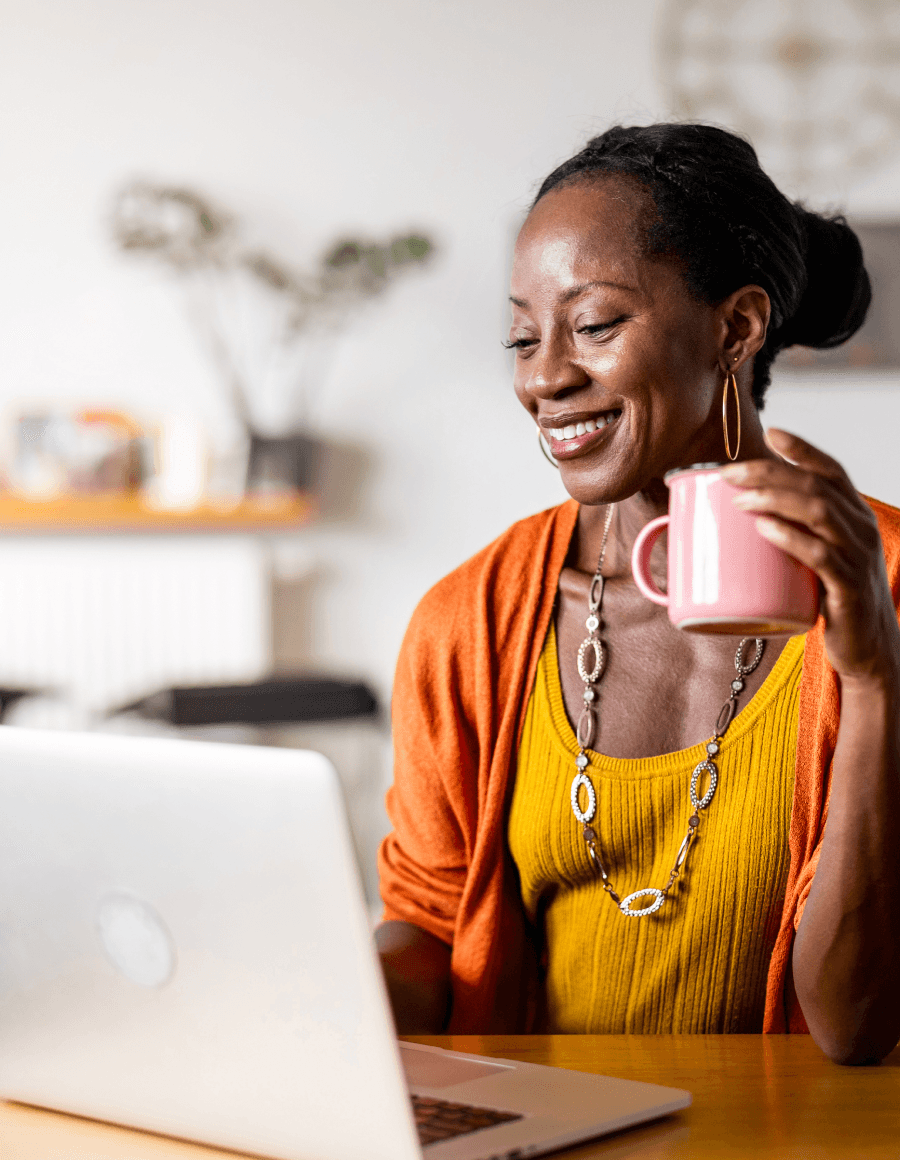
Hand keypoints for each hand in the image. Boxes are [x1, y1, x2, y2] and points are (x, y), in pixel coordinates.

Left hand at [720, 428, 899, 683]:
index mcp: (854, 517)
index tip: (770, 433)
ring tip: (738, 499)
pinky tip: (765, 528)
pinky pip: (820, 554)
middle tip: (730, 474)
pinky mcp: (847, 587)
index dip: (802, 449)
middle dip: (770, 473)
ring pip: (817, 512)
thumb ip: (795, 535)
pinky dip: (790, 537)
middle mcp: (860, 529)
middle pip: (815, 486)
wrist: (868, 648)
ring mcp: (856, 556)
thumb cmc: (835, 599)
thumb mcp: (820, 558)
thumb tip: (742, 520)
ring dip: (774, 499)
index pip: (831, 471)